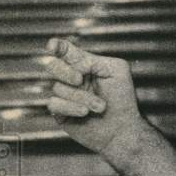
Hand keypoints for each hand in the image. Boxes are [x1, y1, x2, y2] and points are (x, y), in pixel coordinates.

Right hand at [42, 37, 144, 156]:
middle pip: (53, 66)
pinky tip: (85, 112)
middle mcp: (71, 78)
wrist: (123, 129)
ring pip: (58, 88)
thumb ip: (94, 60)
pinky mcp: (60, 112)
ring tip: (101, 107)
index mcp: (84, 65)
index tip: (52, 46)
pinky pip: (54, 103)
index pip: (65, 51)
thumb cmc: (122, 99)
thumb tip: (73, 66)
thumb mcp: (116, 71)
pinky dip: (71, 107)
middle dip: (65, 71)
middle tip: (79, 79)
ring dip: (81, 97)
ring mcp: (64, 95)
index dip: (57, 46)